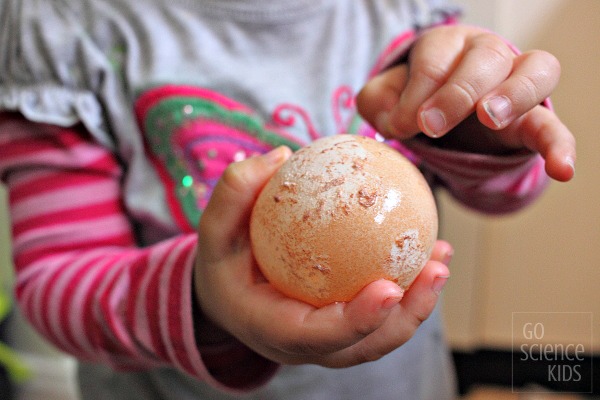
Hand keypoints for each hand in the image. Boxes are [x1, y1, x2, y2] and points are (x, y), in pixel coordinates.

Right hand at [194, 147, 451, 366]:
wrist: (227, 297)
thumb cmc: (222, 264)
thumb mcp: (214, 231)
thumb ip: (234, 193)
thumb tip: (281, 155)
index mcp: (272, 328)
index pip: (317, 336)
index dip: (357, 320)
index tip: (389, 288)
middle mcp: (306, 345)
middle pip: (364, 345)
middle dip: (406, 315)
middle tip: (436, 268)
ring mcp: (328, 341)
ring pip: (380, 336)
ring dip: (418, 303)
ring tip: (442, 259)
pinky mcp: (342, 329)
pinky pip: (380, 316)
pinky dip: (408, 290)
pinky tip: (425, 252)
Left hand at [357, 25, 575, 181]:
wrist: (448, 120)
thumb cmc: (416, 101)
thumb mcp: (387, 100)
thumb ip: (379, 101)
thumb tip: (395, 120)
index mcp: (447, 46)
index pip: (437, 57)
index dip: (418, 92)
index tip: (404, 125)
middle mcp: (487, 55)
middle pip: (484, 57)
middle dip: (456, 91)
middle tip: (431, 124)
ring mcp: (516, 84)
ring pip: (535, 70)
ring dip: (512, 94)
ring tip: (489, 117)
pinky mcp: (533, 119)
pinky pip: (554, 126)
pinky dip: (559, 145)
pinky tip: (561, 170)